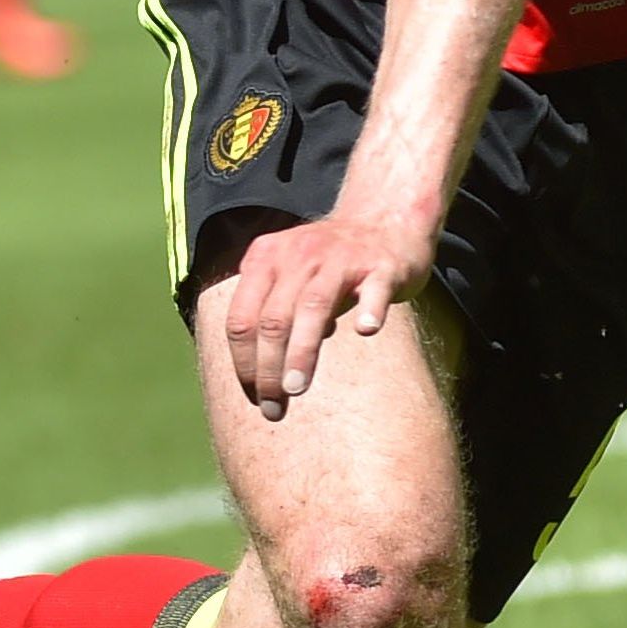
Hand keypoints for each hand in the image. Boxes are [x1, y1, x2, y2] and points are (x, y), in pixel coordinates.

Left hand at [220, 205, 436, 417]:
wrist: (385, 219)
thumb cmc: (329, 263)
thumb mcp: (286, 276)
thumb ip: (269, 313)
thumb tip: (254, 375)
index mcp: (265, 260)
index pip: (241, 319)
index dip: (243, 362)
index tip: (253, 396)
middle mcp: (298, 256)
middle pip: (272, 320)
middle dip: (267, 369)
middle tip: (273, 408)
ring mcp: (341, 259)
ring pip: (312, 308)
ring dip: (301, 352)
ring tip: (296, 389)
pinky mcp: (381, 265)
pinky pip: (373, 290)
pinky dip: (369, 310)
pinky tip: (366, 331)